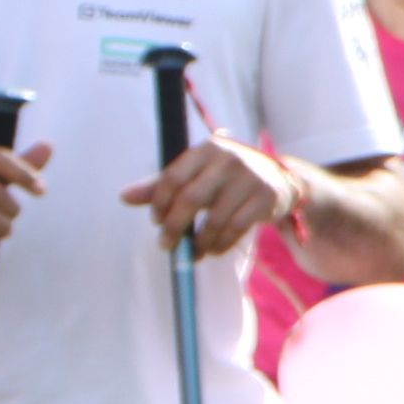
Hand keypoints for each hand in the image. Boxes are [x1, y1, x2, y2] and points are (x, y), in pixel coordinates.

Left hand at [126, 133, 296, 257]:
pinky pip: (236, 228)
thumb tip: (124, 197)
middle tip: (166, 245)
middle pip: (191, 199)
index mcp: (205, 150)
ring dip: (199, 242)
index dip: (160, 203)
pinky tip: (212, 250)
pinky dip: (220, 244)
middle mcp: (227, 160)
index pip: (172, 177)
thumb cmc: (226, 176)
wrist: (279, 177)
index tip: (157, 221)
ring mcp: (249, 178)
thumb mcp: (195, 173)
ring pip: (215, 218)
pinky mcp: (266, 197)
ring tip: (192, 252)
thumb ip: (161, 185)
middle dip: (174, 227)